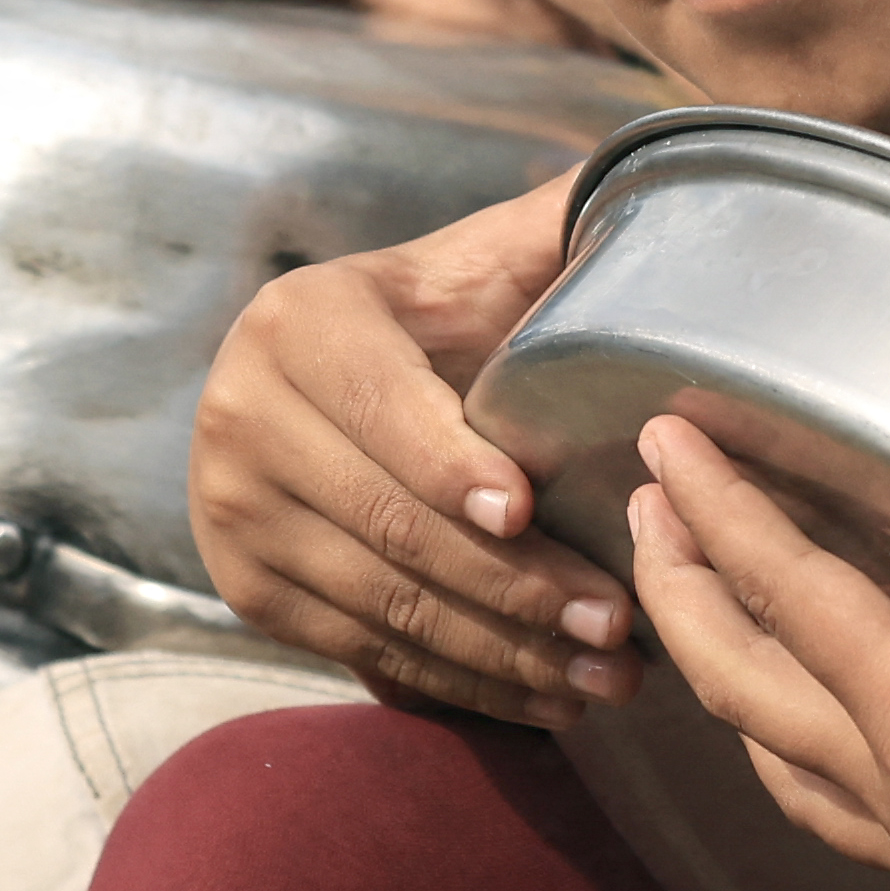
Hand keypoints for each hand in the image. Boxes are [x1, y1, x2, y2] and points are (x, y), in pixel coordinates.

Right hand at [186, 176, 626, 722]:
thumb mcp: (483, 260)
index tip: (531, 508)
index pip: (380, 408)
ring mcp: (232, 516)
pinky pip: (364, 652)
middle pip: (390, 525)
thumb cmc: (443, 317)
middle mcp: (240, 417)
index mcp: (299, 323)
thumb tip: (657, 194)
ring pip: (384, 604)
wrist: (328, 380)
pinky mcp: (246, 593)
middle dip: (515, 586)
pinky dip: (461, 683)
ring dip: (503, 655)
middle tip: (617, 624)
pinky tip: (543, 695)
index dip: (452, 465)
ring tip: (604, 677)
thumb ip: (556, 228)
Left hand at [625, 425, 889, 890]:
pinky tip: (801, 759)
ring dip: (714, 660)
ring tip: (687, 614)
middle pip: (739, 666)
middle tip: (639, 503)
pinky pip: (821, 799)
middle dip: (681, 579)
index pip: (785, 590)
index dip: (720, 507)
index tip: (659, 435)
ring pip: (768, 735)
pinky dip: (786, 756)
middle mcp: (876, 770)